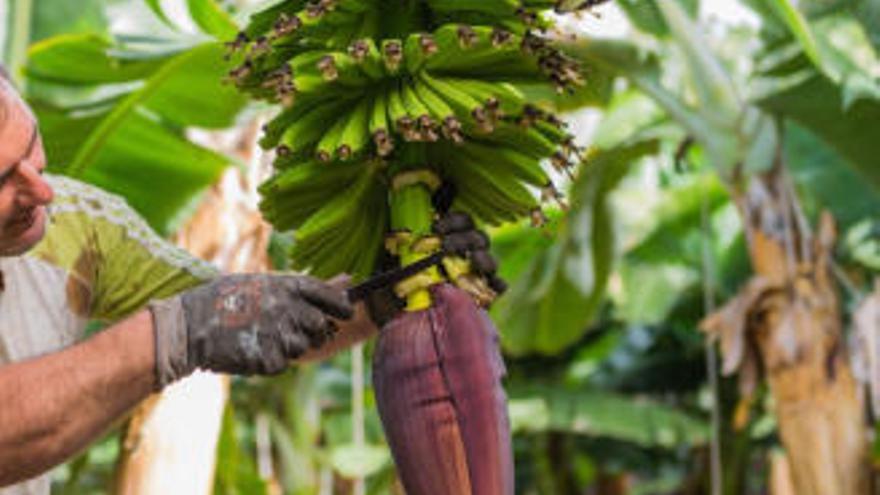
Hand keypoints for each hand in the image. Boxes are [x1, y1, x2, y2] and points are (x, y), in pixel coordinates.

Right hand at [150, 274, 352, 388]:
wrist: (187, 325)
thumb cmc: (224, 299)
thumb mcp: (263, 284)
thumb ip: (304, 287)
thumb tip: (349, 279)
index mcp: (286, 286)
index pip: (330, 296)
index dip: (341, 306)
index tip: (346, 312)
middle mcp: (287, 309)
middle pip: (321, 327)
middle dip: (314, 332)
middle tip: (288, 329)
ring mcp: (278, 335)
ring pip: (302, 348)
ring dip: (288, 347)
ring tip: (259, 336)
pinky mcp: (268, 359)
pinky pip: (282, 365)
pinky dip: (269, 362)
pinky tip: (249, 349)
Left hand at [366, 211, 504, 326]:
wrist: (392, 312)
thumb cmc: (393, 280)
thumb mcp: (393, 260)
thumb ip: (401, 247)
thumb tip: (400, 237)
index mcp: (449, 237)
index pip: (462, 221)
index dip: (454, 221)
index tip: (437, 227)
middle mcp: (466, 253)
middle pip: (479, 238)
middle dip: (464, 239)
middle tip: (445, 246)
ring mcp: (475, 274)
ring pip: (490, 260)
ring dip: (484, 258)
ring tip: (474, 261)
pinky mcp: (480, 296)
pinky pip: (496, 288)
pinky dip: (498, 284)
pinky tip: (493, 285)